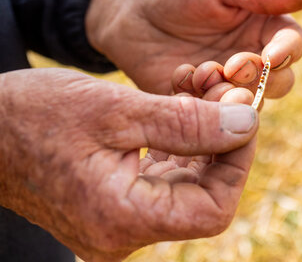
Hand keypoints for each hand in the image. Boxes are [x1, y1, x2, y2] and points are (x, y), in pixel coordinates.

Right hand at [0, 68, 257, 261]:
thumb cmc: (35, 115)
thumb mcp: (116, 110)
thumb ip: (187, 123)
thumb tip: (247, 125)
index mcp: (121, 217)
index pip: (213, 209)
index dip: (238, 162)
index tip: (244, 116)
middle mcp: (122, 232)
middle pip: (202, 194)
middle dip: (222, 140)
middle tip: (226, 91)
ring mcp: (117, 221)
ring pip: (185, 182)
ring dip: (201, 134)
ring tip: (201, 87)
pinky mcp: (113, 203)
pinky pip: (162, 176)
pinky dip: (178, 141)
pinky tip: (178, 104)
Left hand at [86, 0, 301, 94]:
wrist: (127, 10)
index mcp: (265, 25)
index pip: (293, 44)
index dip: (286, 51)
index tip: (270, 54)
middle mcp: (253, 58)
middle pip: (280, 81)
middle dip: (260, 78)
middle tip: (231, 66)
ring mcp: (227, 84)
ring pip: (251, 103)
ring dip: (232, 94)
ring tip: (203, 73)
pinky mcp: (201, 104)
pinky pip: (215, 116)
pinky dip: (204, 104)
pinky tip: (182, 80)